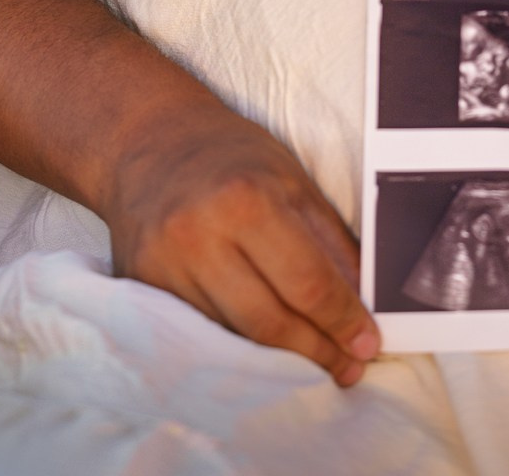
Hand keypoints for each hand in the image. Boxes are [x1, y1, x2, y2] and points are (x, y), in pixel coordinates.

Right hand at [104, 88, 379, 387]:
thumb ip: (330, 240)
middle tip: (348, 368)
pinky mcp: (142, 286)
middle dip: (317, 352)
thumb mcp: (292, 180)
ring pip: (232, 337)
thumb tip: (363, 301)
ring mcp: (164, 265)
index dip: (343, 320)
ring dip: (279, 360)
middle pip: (269, 322)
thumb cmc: (230, 155)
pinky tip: (263, 355)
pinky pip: (200, 333)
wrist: (149, 139)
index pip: (307, 282)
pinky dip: (237, 348)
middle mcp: (200, 235)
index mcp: (246, 199)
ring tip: (314, 365)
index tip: (366, 344)